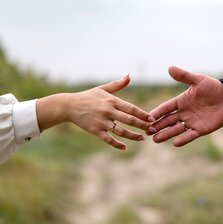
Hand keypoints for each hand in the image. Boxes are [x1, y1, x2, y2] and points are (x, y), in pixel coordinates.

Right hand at [37, 74, 155, 149]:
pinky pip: (108, 139)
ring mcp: (102, 122)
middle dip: (142, 125)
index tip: (152, 118)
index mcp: (111, 100)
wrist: (69, 106)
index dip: (142, 114)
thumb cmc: (88, 96)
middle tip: (153, 129)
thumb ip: (117, 84)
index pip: (131, 108)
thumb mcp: (102, 89)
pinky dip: (116, 144)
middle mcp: (108, 111)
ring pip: (120, 131)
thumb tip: (129, 75)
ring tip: (142, 138)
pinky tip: (124, 147)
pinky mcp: (95, 130)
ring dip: (132, 136)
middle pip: (129, 120)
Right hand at [147, 66, 222, 146]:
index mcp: (181, 101)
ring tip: (155, 140)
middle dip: (157, 126)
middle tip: (146, 131)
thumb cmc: (213, 88)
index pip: (166, 108)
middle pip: (167, 120)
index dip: (157, 112)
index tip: (147, 117)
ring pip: (175, 129)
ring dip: (165, 134)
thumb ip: (184, 76)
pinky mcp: (200, 129)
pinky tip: (175, 143)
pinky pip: (190, 135)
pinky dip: (183, 139)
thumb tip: (170, 68)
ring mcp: (191, 122)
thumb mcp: (198, 80)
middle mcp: (184, 113)